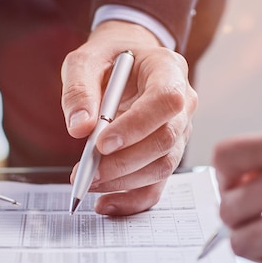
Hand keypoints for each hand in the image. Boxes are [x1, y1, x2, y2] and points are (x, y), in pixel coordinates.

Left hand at [62, 20, 196, 214]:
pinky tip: (105, 204)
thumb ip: (79, 89)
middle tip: (85, 172)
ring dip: (123, 181)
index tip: (101, 143)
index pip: (165, 101)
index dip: (136, 126)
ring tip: (88, 183)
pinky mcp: (165, 155)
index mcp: (168, 71)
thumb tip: (79, 128)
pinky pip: (156, 185)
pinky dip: (132, 200)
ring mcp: (178, 133)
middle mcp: (182, 105)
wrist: (125, 62)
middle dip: (123, 162)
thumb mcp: (85, 60)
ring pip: (161, 167)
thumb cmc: (108, 58)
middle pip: (164, 141)